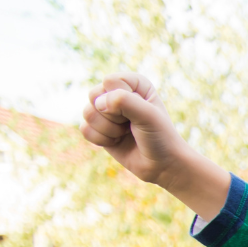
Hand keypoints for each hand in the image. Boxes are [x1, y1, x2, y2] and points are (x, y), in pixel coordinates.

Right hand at [79, 73, 229, 220]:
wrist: (162, 165)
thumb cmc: (160, 137)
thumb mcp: (148, 115)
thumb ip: (124, 101)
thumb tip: (98, 103)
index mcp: (133, 83)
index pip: (111, 81)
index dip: (122, 100)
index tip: (141, 112)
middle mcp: (117, 93)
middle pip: (94, 95)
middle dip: (113, 116)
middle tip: (132, 125)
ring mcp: (106, 111)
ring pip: (88, 113)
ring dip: (109, 130)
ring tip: (126, 134)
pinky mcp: (98, 128)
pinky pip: (85, 129)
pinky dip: (102, 140)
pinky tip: (117, 141)